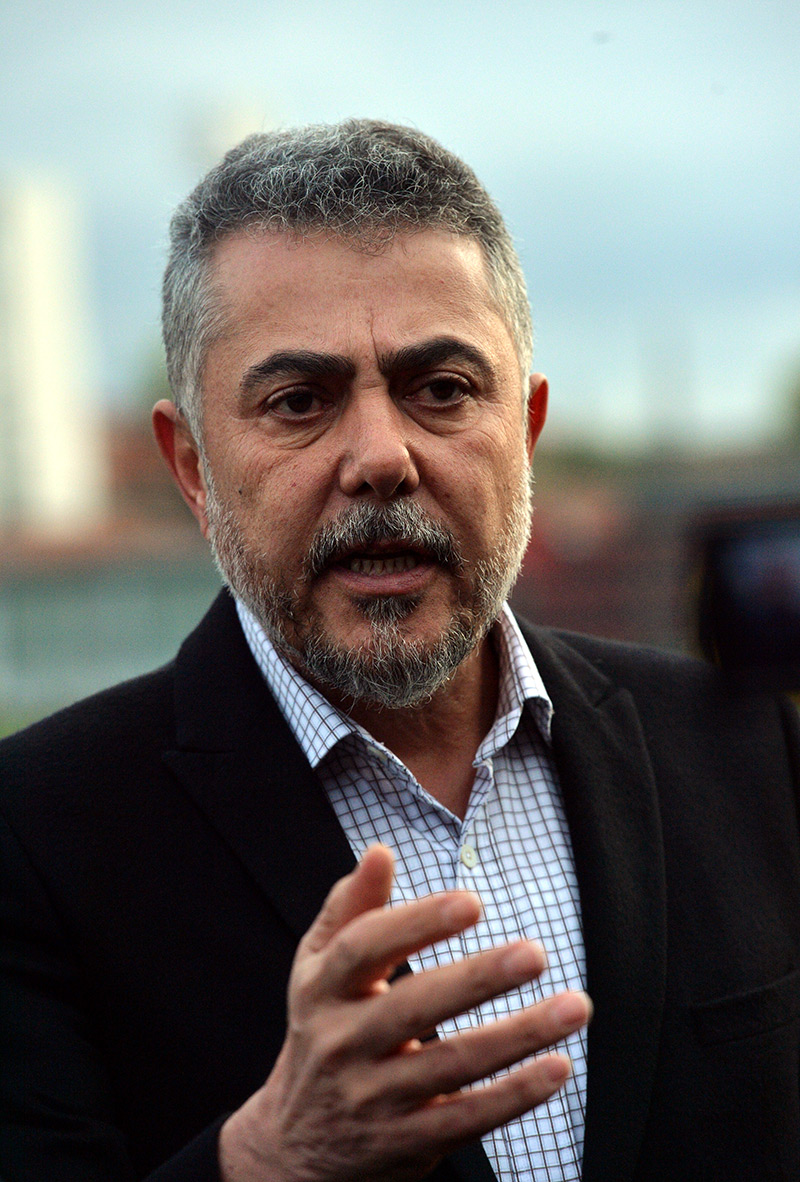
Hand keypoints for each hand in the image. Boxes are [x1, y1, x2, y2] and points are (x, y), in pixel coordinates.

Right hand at [219, 844, 590, 1181]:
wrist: (294, 1148)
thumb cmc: (323, 1030)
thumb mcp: (319, 969)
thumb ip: (352, 907)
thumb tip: (380, 851)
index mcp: (321, 989)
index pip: (365, 948)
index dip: (417, 923)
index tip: (472, 902)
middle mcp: (342, 1044)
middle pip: (413, 1007)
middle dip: (479, 978)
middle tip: (536, 952)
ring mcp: (373, 1098)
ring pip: (452, 1065)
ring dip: (519, 1035)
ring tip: (574, 1006)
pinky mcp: (406, 1144)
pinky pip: (467, 1118)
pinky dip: (515, 1095)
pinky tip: (557, 1067)